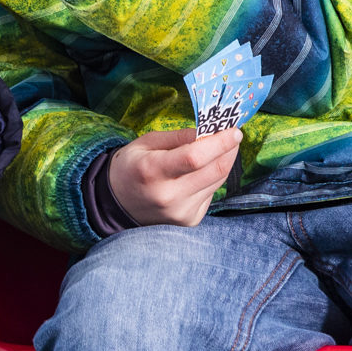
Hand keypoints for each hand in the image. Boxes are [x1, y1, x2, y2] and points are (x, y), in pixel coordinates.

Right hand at [106, 127, 241, 227]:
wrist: (116, 204)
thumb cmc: (131, 167)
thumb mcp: (146, 142)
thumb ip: (179, 137)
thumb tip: (211, 131)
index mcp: (152, 170)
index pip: (195, 157)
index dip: (220, 143)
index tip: (234, 131)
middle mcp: (168, 195)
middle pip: (215, 170)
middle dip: (229, 150)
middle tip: (232, 136)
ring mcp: (181, 211)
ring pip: (218, 181)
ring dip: (223, 162)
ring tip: (217, 150)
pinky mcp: (190, 220)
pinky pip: (211, 193)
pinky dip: (211, 179)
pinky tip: (199, 173)